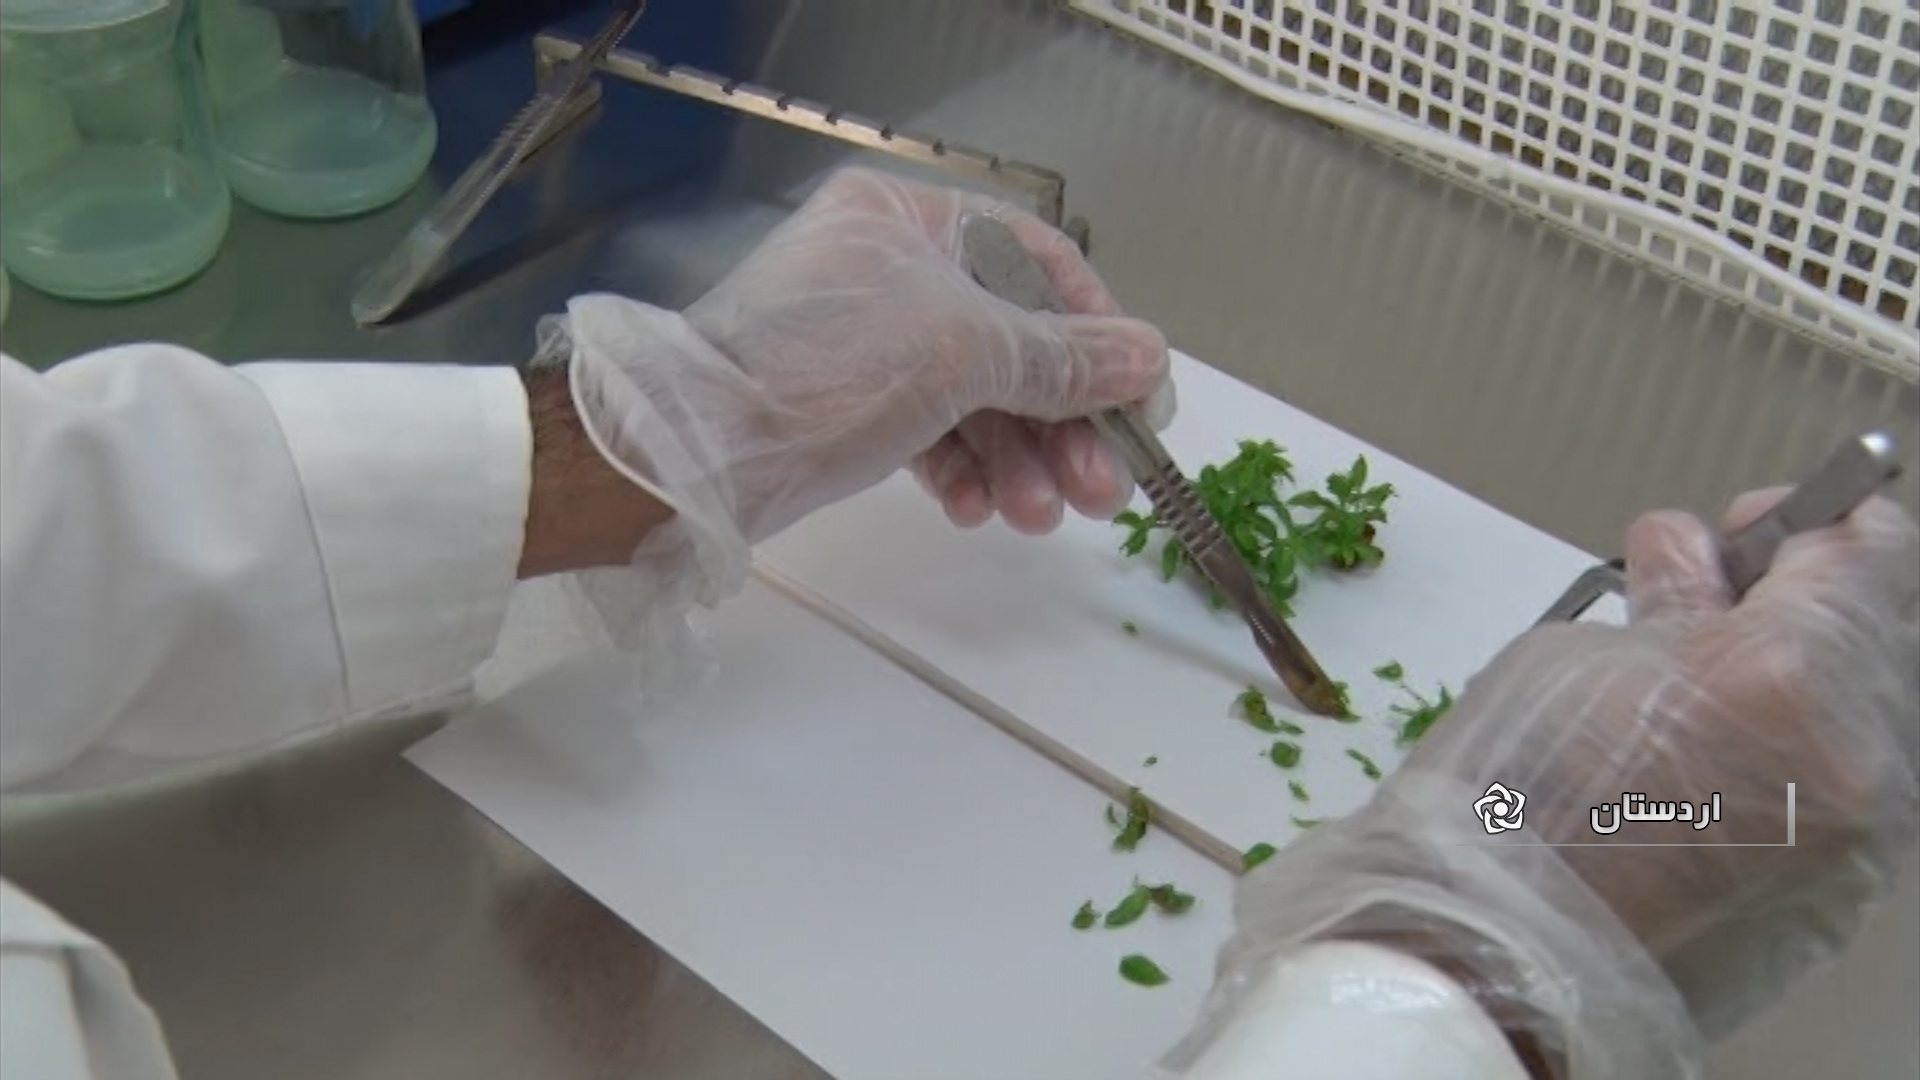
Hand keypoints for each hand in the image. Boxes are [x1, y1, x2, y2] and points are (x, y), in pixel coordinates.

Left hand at [560, 166, 1169, 582]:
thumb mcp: (962, 351)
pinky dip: (961, 469)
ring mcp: (864, 339)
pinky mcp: (843, 404)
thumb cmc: (827, 370)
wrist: (696, 452)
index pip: (1034, 259)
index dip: (1094, 330)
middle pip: (1010, 338)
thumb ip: (1061, 358)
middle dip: (1060, 419)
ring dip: (1018, 458)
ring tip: (1041, 517)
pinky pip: (927, 429)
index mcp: (907, 217)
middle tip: (1101, 490)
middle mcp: (887, 267)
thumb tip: (1149, 356)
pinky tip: (980, 511)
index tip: (1134, 398)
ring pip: (974, 394)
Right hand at [1167, 492, 1917, 1078]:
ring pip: (1862, 716)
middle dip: (1798, 602)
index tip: (1760, 523)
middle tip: (1714, 594)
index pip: (1861, 556)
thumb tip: (1702, 570)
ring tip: (1696, 687)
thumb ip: (1668, 604)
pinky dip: (1792, 758)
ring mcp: (1858, 837)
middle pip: (1875, 635)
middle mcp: (1855, 756)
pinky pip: (1841, 792)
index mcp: (1785, 675)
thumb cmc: (1504, 799)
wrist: (1493, 957)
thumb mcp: (1576, 655)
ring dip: (1795, 682)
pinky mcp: (1840, 897)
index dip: (1808, 523)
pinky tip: (1705, 763)